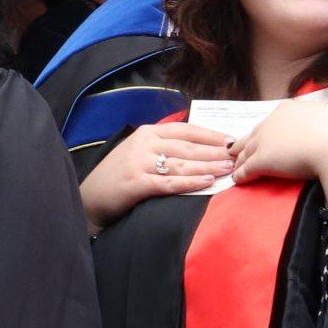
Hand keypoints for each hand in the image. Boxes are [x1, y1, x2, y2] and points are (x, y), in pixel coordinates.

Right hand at [78, 121, 233, 233]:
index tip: (230, 140)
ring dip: (208, 167)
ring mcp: (140, 163)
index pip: (186, 130)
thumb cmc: (119, 175)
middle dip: (214, 152)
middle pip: (188, 147)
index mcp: (147, 132)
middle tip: (236, 157)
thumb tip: (198, 147)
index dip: (210, 135)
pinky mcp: (137, 183)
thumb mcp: (139, 151)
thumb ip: (163, 146)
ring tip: (228, 169)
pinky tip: (207, 183)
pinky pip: (170, 183)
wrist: (90, 197)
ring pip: (182, 164)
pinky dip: (191, 183)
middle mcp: (144, 144)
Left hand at [231, 99, 327, 206]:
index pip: (271, 123)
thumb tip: (322, 128)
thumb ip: (317, 121)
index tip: (262, 138)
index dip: (265, 132)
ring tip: (236, 167)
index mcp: (289, 109)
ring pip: (247, 151)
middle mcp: (273, 122)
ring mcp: (265, 141)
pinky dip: (241, 175)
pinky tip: (238, 180)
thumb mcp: (326, 117)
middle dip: (245, 143)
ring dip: (241, 160)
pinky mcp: (262, 160)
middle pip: (254, 135)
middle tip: (236, 151)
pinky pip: (247, 168)